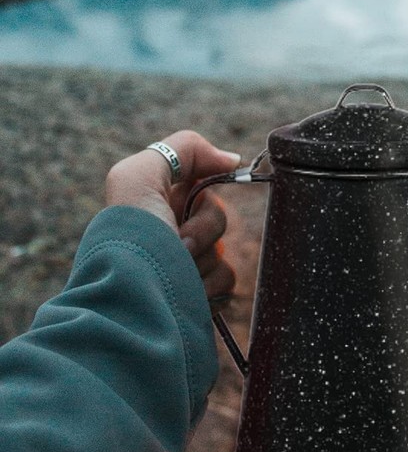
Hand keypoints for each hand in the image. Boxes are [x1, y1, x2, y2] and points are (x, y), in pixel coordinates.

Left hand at [105, 130, 241, 305]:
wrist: (131, 303)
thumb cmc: (131, 236)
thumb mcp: (138, 175)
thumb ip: (184, 148)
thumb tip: (233, 160)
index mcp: (157, 201)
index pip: (202, 181)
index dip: (206, 187)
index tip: (196, 197)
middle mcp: (170, 229)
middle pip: (217, 214)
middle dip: (203, 227)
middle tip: (178, 240)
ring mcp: (186, 263)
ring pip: (222, 248)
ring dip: (203, 259)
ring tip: (175, 271)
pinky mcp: (200, 293)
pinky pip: (227, 278)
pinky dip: (210, 285)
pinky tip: (188, 290)